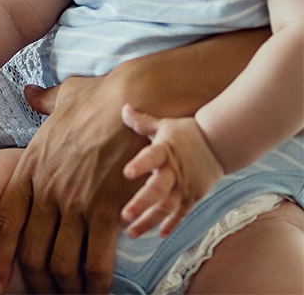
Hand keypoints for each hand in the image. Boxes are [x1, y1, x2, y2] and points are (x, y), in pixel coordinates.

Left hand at [0, 80, 143, 293]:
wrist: (136, 98)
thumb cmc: (101, 97)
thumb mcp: (62, 97)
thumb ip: (43, 102)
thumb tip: (30, 93)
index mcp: (30, 167)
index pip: (5, 221)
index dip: (0, 256)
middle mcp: (47, 189)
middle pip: (31, 250)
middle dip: (37, 280)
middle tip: (47, 291)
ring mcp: (76, 201)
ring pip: (62, 262)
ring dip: (67, 286)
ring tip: (74, 294)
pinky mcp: (108, 209)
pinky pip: (97, 260)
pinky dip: (97, 282)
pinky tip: (99, 289)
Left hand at [120, 105, 224, 237]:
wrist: (220, 144)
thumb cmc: (187, 133)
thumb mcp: (164, 125)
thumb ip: (142, 122)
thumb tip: (123, 108)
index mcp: (165, 151)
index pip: (151, 157)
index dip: (140, 164)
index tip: (127, 172)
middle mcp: (174, 171)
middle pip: (158, 190)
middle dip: (141, 203)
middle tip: (125, 215)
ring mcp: (185, 186)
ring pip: (167, 207)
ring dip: (149, 220)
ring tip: (132, 232)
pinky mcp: (193, 196)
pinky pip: (181, 213)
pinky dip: (171, 224)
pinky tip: (159, 234)